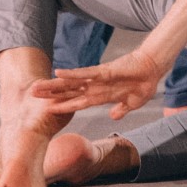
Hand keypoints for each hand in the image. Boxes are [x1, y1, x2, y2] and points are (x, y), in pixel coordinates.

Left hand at [29, 48, 166, 120]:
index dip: (62, 106)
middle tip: (31, 95)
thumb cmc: (144, 84)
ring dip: (54, 86)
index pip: (77, 102)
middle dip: (50, 94)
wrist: (154, 70)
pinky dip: (72, 74)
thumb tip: (114, 116)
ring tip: (36, 88)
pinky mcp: (105, 71)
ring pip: (71, 83)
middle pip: (68, 91)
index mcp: (101, 96)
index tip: (47, 110)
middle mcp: (96, 87)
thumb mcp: (132, 103)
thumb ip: (122, 109)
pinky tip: (59, 73)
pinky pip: (85, 73)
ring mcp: (98, 79)